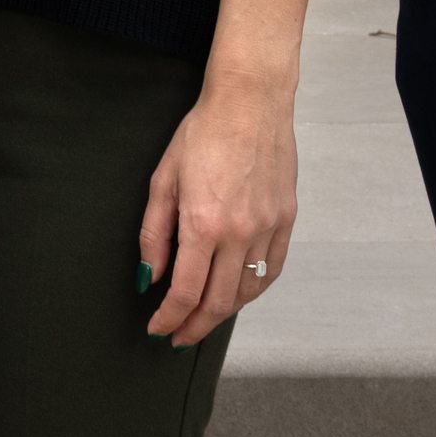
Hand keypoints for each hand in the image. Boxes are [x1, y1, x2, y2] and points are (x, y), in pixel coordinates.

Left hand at [139, 74, 296, 348]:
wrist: (250, 101)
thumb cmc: (204, 131)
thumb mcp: (164, 178)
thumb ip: (154, 233)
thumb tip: (149, 276)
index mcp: (203, 223)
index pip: (185, 292)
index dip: (169, 319)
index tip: (158, 328)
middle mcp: (238, 232)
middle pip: (217, 302)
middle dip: (194, 326)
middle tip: (179, 335)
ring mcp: (267, 227)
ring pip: (247, 292)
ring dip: (223, 313)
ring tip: (204, 317)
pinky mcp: (286, 219)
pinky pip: (272, 270)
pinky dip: (254, 290)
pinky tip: (238, 294)